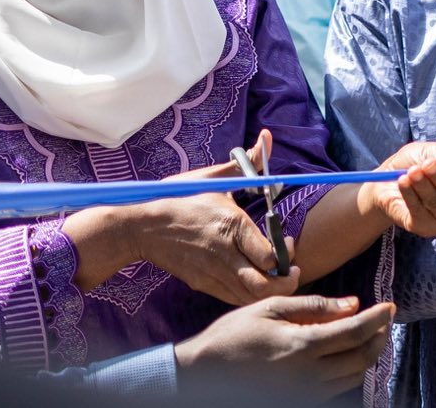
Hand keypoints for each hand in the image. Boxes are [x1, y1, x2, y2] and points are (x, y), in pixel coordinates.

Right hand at [89, 134, 299, 303]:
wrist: (142, 225)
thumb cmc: (179, 197)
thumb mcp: (212, 178)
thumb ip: (245, 164)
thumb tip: (266, 138)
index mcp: (231, 226)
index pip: (269, 255)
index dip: (286, 254)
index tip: (287, 243)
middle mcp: (223, 254)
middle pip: (263, 285)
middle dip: (286, 281)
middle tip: (292, 270)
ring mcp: (211, 272)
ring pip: (250, 297)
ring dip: (271, 291)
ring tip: (277, 277)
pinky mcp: (201, 283)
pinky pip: (233, 298)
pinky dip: (250, 295)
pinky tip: (255, 280)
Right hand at [173, 294, 393, 393]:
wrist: (203, 374)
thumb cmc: (234, 336)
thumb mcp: (271, 308)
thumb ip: (316, 306)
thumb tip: (352, 304)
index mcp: (302, 346)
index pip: (356, 332)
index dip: (378, 318)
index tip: (390, 306)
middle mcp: (308, 375)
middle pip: (362, 358)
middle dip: (379, 337)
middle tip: (384, 320)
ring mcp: (305, 392)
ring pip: (354, 376)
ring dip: (369, 355)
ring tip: (370, 335)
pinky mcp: (300, 400)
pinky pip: (337, 388)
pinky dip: (351, 371)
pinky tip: (348, 355)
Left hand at [363, 141, 435, 238]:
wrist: (391, 180)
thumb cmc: (419, 163)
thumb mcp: (432, 152)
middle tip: (425, 164)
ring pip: (435, 203)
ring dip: (422, 184)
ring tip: (411, 171)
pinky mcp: (426, 229)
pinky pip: (418, 212)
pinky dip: (410, 194)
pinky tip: (403, 181)